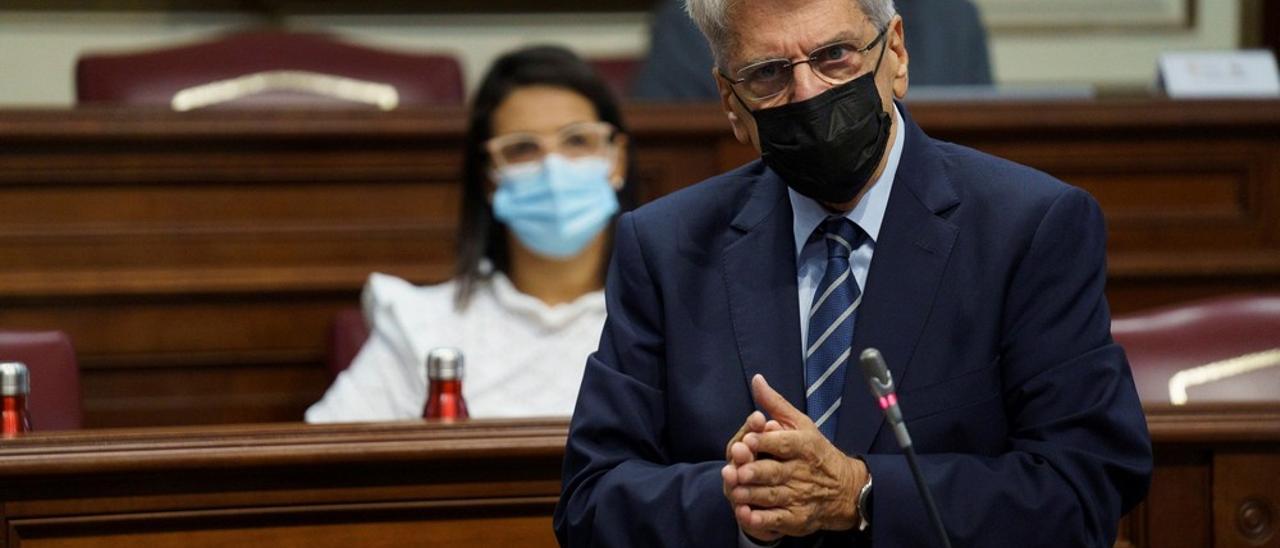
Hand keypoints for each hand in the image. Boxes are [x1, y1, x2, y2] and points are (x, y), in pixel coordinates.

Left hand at [728, 374, 867, 536]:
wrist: (845, 490)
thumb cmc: (815, 452)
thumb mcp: (800, 424)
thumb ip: (775, 404)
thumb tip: (756, 379)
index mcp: (803, 446)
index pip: (783, 443)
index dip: (765, 442)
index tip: (748, 439)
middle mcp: (801, 472)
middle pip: (776, 472)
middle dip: (756, 471)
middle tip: (737, 470)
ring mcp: (799, 496)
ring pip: (773, 496)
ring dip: (753, 495)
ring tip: (734, 491)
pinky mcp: (796, 518)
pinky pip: (777, 520)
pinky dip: (761, 520)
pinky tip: (746, 515)